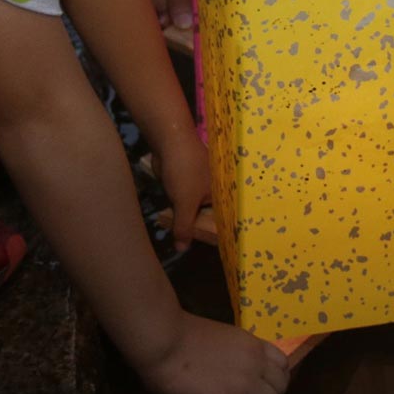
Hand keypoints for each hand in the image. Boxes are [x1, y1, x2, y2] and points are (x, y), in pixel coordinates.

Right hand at [133, 311, 288, 393]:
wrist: (164, 340)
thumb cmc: (180, 334)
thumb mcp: (220, 338)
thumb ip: (235, 354)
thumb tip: (237, 373)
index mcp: (252, 343)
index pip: (283, 364)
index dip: (272, 379)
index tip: (258, 385)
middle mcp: (255, 362)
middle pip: (282, 388)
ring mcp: (245, 382)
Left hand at [157, 129, 210, 250]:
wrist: (170, 141)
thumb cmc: (185, 170)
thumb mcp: (185, 203)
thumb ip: (184, 227)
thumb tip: (182, 250)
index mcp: (221, 193)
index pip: (223, 220)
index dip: (216, 235)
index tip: (212, 252)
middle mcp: (213, 191)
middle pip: (208, 217)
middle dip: (200, 231)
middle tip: (193, 251)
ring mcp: (199, 187)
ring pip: (195, 210)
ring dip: (188, 222)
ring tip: (183, 243)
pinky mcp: (186, 184)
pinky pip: (185, 203)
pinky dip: (181, 211)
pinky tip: (176, 224)